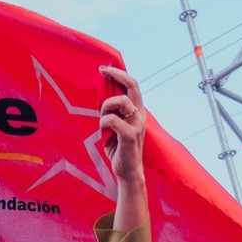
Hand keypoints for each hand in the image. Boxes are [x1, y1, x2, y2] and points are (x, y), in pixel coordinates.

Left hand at [98, 66, 144, 186]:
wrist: (128, 172)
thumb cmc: (119, 149)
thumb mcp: (115, 126)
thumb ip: (113, 111)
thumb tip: (101, 94)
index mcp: (138, 111)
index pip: (133, 85)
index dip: (119, 74)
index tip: (104, 69)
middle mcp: (140, 115)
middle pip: (133, 86)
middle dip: (116, 75)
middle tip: (102, 71)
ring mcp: (137, 125)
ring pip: (122, 101)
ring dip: (106, 107)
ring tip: (102, 120)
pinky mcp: (130, 136)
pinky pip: (112, 120)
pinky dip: (103, 123)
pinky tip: (103, 132)